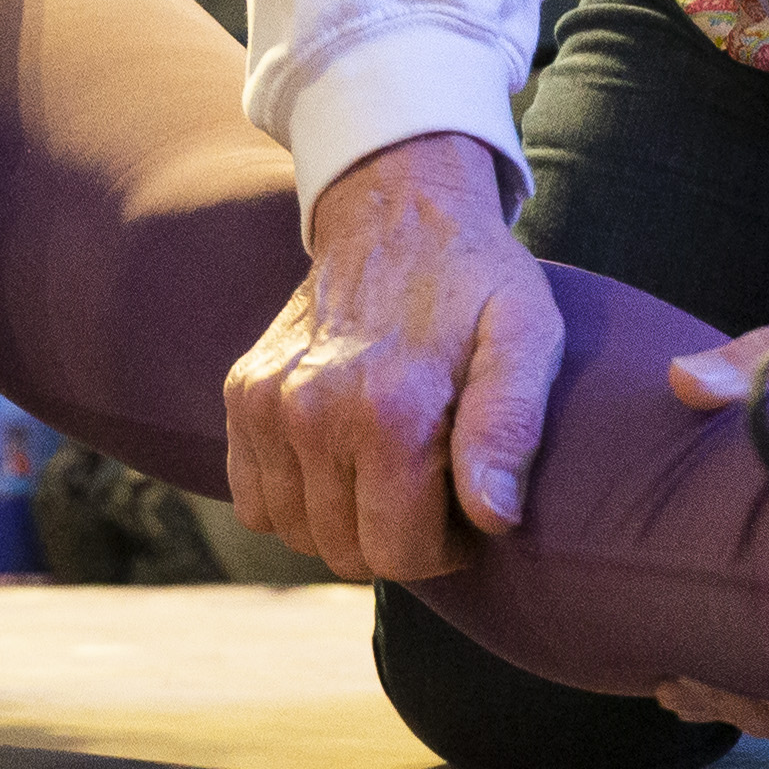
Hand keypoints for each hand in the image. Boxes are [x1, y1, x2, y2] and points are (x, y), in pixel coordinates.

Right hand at [223, 132, 559, 583]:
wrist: (397, 212)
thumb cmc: (475, 283)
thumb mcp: (526, 336)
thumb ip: (511, 425)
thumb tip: (491, 515)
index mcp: (390, 410)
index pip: (398, 555)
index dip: (443, 551)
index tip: (465, 510)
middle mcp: (315, 412)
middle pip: (347, 552)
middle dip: (396, 539)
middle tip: (430, 487)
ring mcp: (267, 404)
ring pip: (297, 534)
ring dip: (344, 522)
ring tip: (387, 471)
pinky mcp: (242, 394)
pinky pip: (253, 501)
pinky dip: (294, 499)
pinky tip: (338, 460)